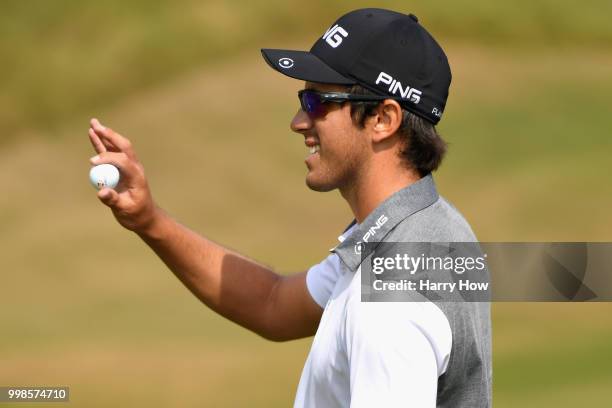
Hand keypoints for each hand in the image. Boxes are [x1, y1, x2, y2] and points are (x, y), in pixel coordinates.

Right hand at [88, 118, 157, 232]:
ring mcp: (128, 167)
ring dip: (105, 135)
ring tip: (93, 122)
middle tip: (96, 126)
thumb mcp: (125, 210)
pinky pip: (110, 153)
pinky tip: (93, 134)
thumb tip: (101, 192)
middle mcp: (134, 168)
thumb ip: (113, 200)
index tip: (92, 162)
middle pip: (123, 146)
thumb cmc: (136, 214)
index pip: (123, 161)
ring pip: (116, 147)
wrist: (144, 216)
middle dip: (109, 135)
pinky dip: (102, 144)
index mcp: (137, 177)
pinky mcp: (121, 169)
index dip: (108, 159)